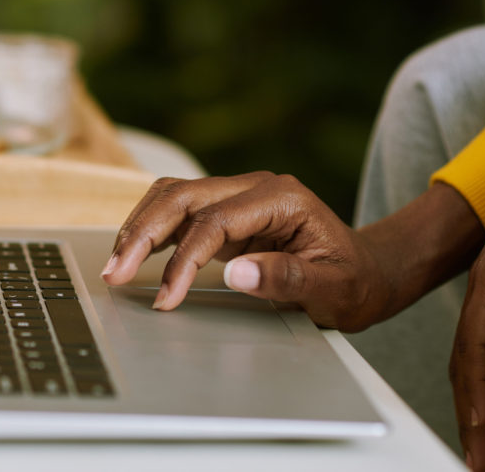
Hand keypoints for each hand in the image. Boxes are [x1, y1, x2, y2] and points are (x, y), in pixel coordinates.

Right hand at [100, 172, 396, 331]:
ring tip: (116, 265)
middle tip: (115, 273)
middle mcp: (255, 187)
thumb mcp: (333, 289)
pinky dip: (152, 228)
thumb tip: (234, 272)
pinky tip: (134, 254)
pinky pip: (179, 210)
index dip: (183, 259)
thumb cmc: (355, 282)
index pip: (214, 220)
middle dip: (142, 233)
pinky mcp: (227, 211)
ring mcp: (238, 195)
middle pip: (182, 195)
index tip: (165, 297)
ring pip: (173, 195)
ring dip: (140, 226)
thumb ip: (286, 278)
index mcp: (281, 198)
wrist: (369, 271)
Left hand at [450, 121, 484, 471]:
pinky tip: (475, 411)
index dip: (481, 393)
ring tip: (475, 447)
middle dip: (471, 411)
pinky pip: (479, 335)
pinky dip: (476, 376)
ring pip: (469, 354)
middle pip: (471, 359)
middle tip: (476, 455)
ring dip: (470, 405)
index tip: (483, 436)